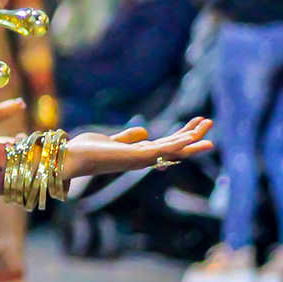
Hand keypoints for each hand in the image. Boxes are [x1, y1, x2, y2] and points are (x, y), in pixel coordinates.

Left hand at [60, 118, 214, 180]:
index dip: (182, 136)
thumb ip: (128, 138)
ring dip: (192, 138)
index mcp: (140, 154)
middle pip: (176, 147)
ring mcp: (142, 159)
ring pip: (174, 149)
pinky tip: (191, 136)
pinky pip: (164, 150)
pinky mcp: (138, 157)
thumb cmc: (89, 151)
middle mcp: (144, 158)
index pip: (167, 145)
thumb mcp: (113, 141)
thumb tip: (145, 131)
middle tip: (209, 122)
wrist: (73, 158)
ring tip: (208, 125)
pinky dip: (179, 143)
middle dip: (193, 136)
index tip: (195, 127)